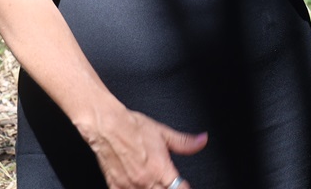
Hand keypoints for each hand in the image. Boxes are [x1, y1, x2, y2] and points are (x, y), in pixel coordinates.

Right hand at [79, 105, 206, 188]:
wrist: (108, 127)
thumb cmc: (134, 128)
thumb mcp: (164, 133)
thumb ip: (185, 142)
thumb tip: (202, 141)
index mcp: (160, 168)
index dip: (184, 188)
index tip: (184, 185)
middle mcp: (145, 180)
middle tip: (171, 184)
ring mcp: (129, 186)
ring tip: (158, 185)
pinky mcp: (116, 187)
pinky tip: (140, 187)